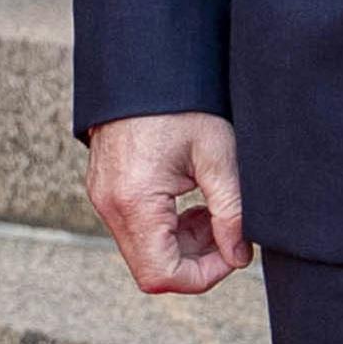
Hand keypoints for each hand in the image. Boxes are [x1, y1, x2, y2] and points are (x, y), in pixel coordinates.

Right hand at [87, 112, 252, 295]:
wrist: (143, 67)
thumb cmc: (181, 105)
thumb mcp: (218, 158)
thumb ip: (232, 214)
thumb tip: (239, 257)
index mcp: (135, 200)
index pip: (163, 275)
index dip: (204, 276)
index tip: (232, 252)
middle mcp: (110, 205)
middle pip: (152, 269)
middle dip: (196, 260)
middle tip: (225, 230)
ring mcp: (103, 198)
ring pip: (144, 251)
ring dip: (183, 245)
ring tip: (211, 212)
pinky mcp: (105, 190)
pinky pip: (135, 229)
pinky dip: (167, 228)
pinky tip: (189, 203)